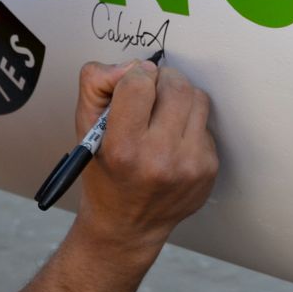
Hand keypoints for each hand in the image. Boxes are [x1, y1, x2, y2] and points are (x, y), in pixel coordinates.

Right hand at [73, 60, 218, 250]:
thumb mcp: (84, 128)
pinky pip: (205, 123)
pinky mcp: (208, 169)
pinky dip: (189, 123)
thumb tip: (131, 66)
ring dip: (179, 96)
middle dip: (161, 79)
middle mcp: (159, 159)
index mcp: (122, 148)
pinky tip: (173, 140)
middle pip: (175, 85)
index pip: (138, 82)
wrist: (128, 225)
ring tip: (162, 114)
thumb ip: (97, 84)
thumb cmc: (105, 173)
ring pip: (196, 97)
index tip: (130, 85)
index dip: (133, 75)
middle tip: (150, 91)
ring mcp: (189, 165)